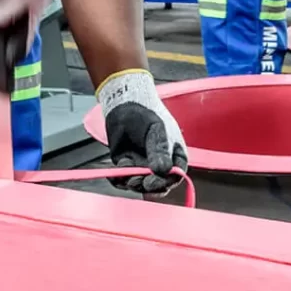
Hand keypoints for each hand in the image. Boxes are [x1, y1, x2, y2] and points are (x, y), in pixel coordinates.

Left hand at [98, 70, 187, 195]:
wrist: (124, 103)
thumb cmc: (147, 113)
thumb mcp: (158, 131)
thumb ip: (160, 152)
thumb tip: (162, 172)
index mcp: (174, 157)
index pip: (174, 176)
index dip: (164, 183)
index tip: (153, 183)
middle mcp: (160, 164)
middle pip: (157, 185)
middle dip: (147, 187)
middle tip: (138, 183)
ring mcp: (143, 165)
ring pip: (139, 184)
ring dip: (132, 183)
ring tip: (126, 176)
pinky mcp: (126, 164)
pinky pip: (123, 178)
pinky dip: (119, 180)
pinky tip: (115, 176)